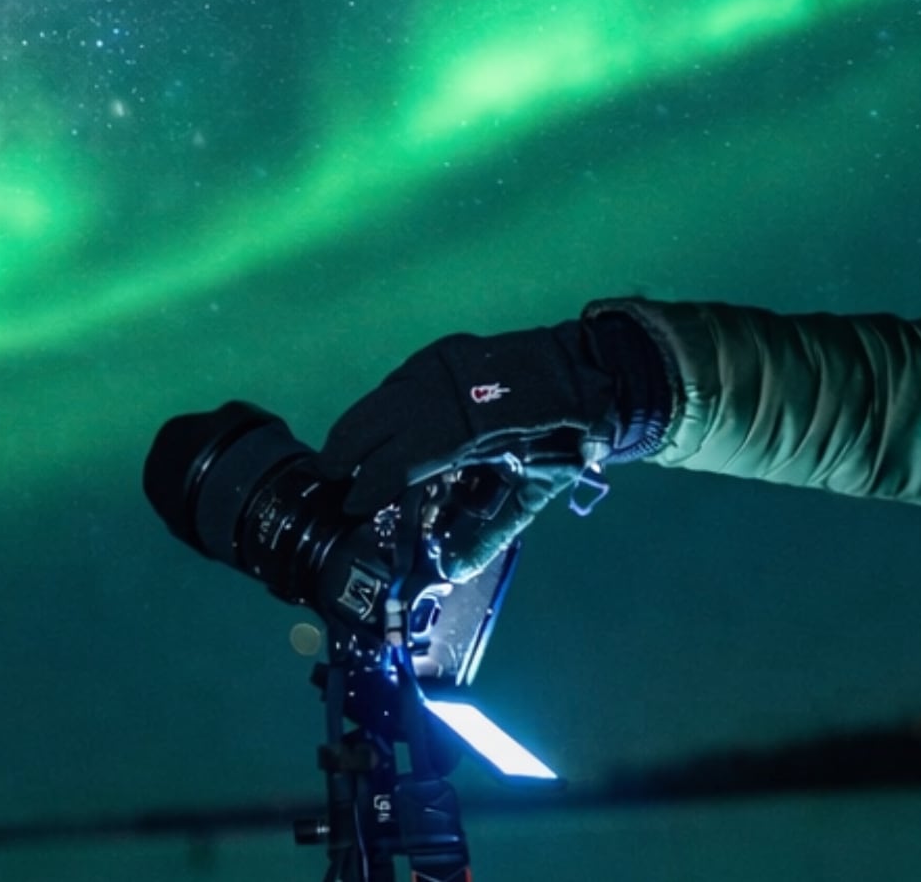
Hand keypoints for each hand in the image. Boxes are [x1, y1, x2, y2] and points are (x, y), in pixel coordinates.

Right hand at [316, 315, 669, 578]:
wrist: (593, 371)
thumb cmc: (568, 436)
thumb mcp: (538, 487)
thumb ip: (494, 528)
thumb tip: (457, 570)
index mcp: (470, 428)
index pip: (401, 460)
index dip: (370, 485)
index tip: (350, 505)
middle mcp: (449, 389)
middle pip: (377, 421)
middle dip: (346, 451)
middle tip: (327, 479)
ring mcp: (446, 363)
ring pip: (384, 397)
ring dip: (360, 427)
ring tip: (343, 456)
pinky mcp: (449, 350)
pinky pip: (401, 379)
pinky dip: (383, 404)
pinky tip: (378, 426)